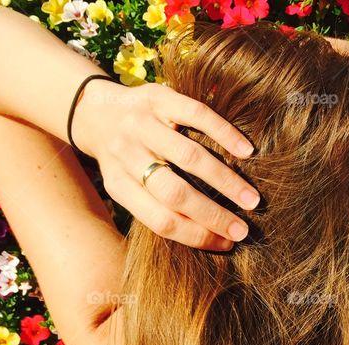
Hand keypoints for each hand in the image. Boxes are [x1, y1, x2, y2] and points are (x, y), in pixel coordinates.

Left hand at [72, 79, 260, 250]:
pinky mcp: (158, 97)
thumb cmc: (123, 160)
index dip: (196, 236)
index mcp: (118, 185)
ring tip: (251, 200)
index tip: (226, 244)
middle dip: (213, 215)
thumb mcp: (126, 186)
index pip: (160, 221)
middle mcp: (127, 154)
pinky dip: (224, 134)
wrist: (96, 111)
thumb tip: (208, 237)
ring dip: (225, 181)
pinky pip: (196, 115)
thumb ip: (156, 207)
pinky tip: (246, 151)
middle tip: (242, 230)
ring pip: (188, 157)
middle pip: (174, 193)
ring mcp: (142, 123)